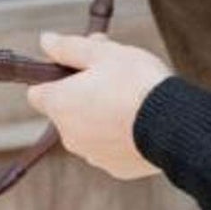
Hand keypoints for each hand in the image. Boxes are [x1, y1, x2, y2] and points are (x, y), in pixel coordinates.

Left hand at [23, 31, 172, 179]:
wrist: (174, 125)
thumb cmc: (137, 84)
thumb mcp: (102, 53)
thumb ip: (68, 47)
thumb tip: (46, 41)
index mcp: (60, 105)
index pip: (37, 92)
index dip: (54, 77)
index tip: (76, 68)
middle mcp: (69, 135)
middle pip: (66, 110)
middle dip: (82, 93)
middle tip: (112, 76)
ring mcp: (92, 155)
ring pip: (89, 129)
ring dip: (101, 115)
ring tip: (131, 99)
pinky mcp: (116, 168)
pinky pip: (111, 147)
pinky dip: (120, 135)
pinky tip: (140, 122)